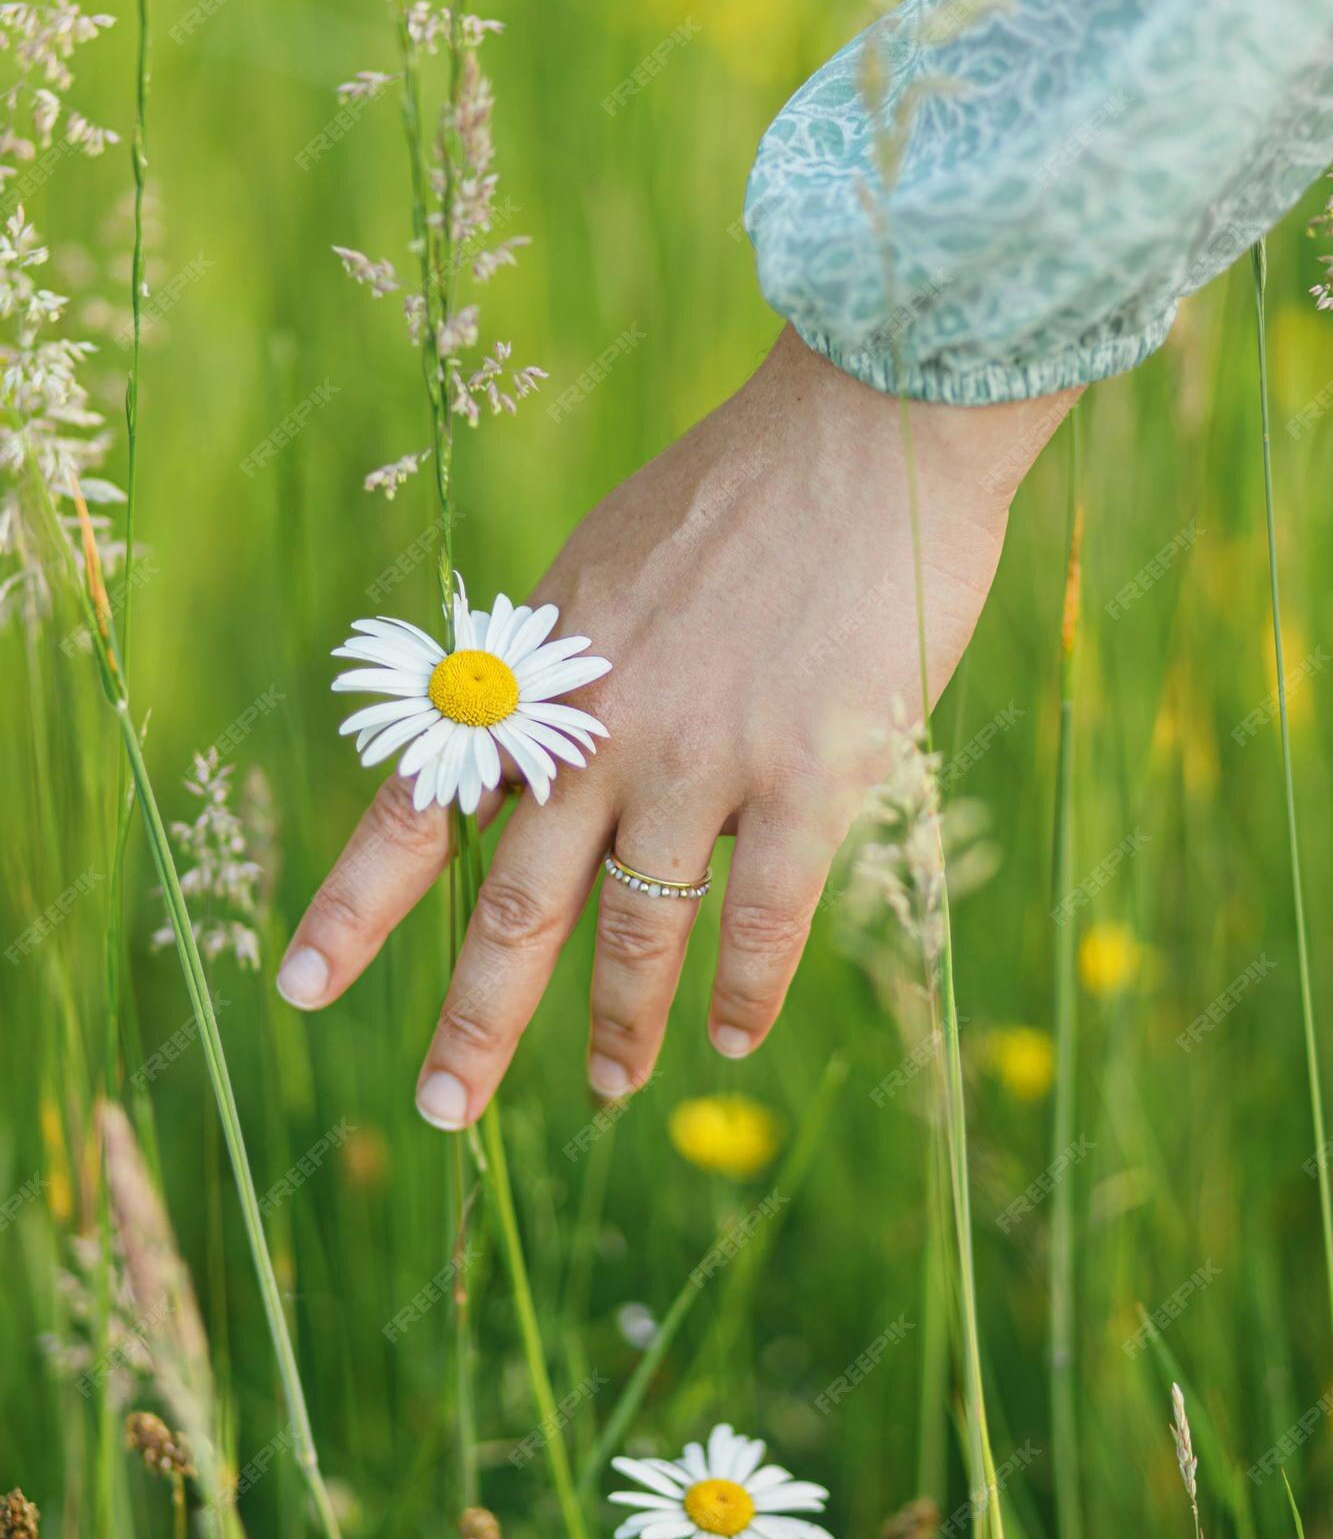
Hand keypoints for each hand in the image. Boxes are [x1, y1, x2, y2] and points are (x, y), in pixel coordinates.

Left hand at [276, 326, 1077, 1125]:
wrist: (868, 424)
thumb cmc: (741, 488)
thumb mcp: (604, 569)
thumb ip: (565, 678)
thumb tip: (542, 772)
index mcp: (539, 670)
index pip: (422, 805)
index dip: (355, 905)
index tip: (297, 986)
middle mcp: (601, 728)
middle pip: (514, 907)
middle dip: (472, 1023)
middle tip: (437, 1113)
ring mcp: (702, 756)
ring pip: (637, 931)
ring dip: (618, 1027)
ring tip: (608, 1089)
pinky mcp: (809, 775)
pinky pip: (764, 919)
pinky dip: (746, 991)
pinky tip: (735, 1037)